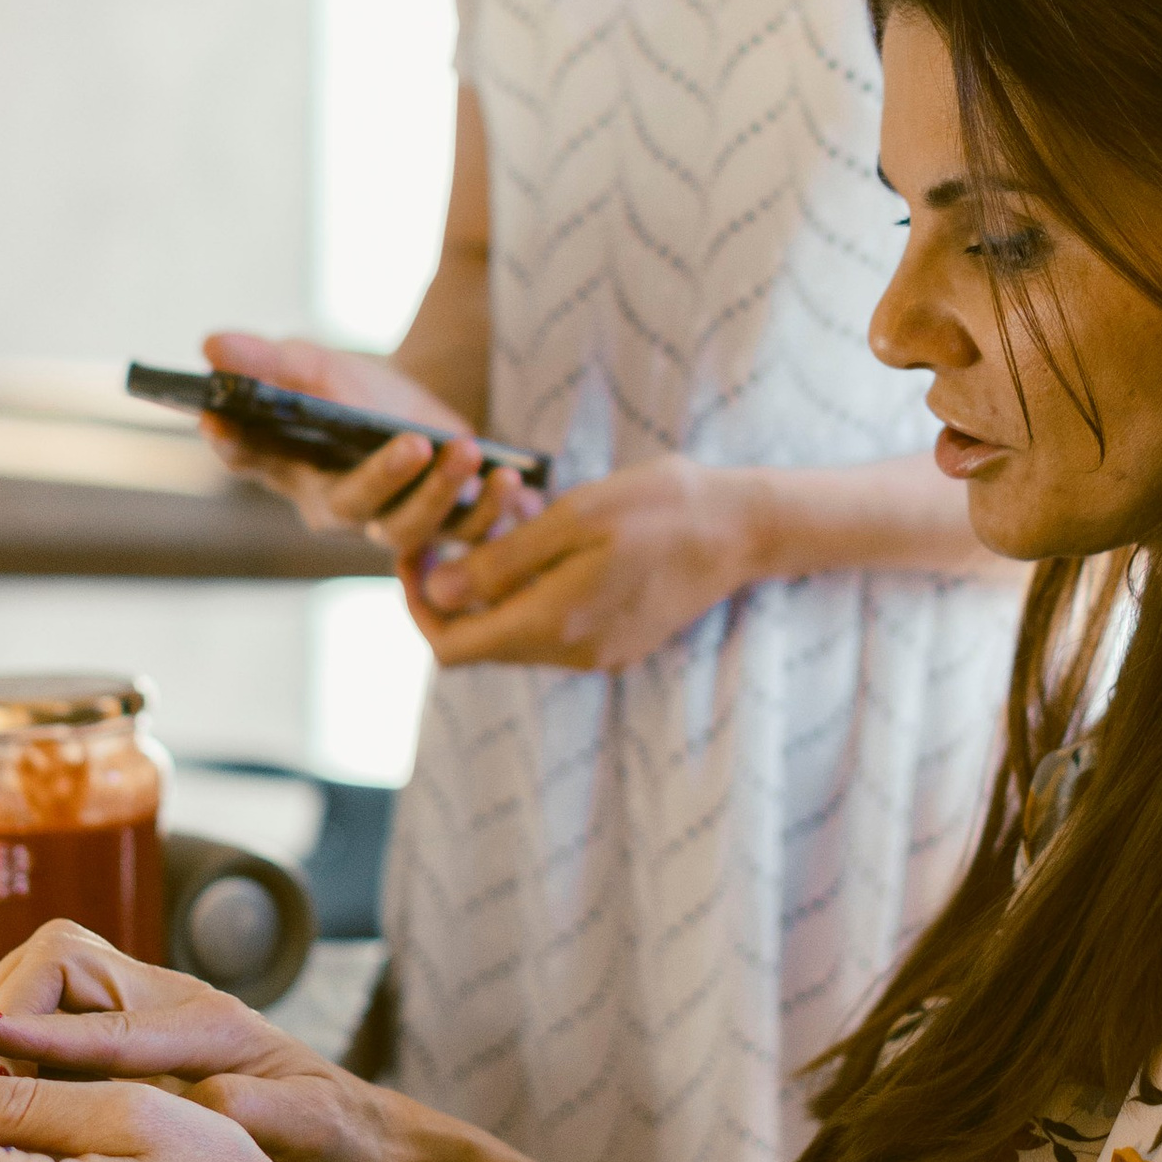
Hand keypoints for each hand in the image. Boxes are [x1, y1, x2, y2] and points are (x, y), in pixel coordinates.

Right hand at [0, 920, 397, 1161]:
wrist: (346, 1131)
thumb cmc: (327, 1133)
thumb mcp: (308, 1132)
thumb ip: (254, 1115)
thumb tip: (201, 1108)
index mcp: (206, 1025)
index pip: (105, 1020)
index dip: (34, 1029)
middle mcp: (165, 1004)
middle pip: (58, 961)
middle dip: (8, 1009)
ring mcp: (140, 1014)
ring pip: (44, 982)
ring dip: (3, 1025)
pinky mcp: (121, 1039)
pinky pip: (49, 1016)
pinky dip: (12, 1044)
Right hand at [200, 329, 540, 564]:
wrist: (420, 412)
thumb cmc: (355, 394)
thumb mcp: (318, 366)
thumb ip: (271, 361)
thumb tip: (212, 345)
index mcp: (289, 468)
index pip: (250, 458)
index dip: (235, 444)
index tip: (222, 422)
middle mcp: (336, 506)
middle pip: (349, 505)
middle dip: (382, 478)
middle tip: (412, 443)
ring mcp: (391, 523)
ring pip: (410, 527)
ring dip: (441, 493)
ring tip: (465, 450)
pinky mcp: (444, 528)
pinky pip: (466, 534)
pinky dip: (489, 509)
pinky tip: (503, 477)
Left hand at [410, 457, 762, 672]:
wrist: (744, 527)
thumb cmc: (661, 507)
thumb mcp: (574, 517)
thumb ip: (502, 561)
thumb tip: (435, 593)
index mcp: (554, 623)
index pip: (451, 647)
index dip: (418, 605)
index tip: (417, 552)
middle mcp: (570, 653)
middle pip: (477, 644)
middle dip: (453, 590)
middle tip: (454, 527)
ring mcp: (596, 654)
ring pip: (512, 633)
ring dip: (494, 586)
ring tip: (508, 520)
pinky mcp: (615, 643)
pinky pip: (549, 627)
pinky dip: (531, 589)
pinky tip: (548, 539)